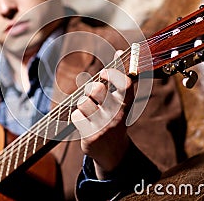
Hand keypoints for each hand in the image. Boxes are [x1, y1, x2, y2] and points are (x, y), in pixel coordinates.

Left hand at [71, 52, 134, 178]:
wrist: (113, 152)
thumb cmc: (115, 118)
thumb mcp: (122, 101)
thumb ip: (119, 77)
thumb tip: (118, 51)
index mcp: (126, 105)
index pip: (124, 84)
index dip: (113, 74)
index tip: (104, 73)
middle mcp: (117, 115)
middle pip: (96, 89)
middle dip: (90, 89)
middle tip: (93, 95)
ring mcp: (104, 127)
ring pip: (83, 101)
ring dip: (83, 104)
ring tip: (89, 111)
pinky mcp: (91, 136)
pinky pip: (76, 115)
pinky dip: (77, 117)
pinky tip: (85, 123)